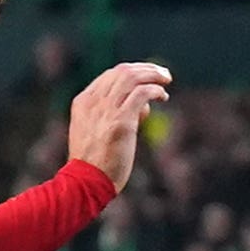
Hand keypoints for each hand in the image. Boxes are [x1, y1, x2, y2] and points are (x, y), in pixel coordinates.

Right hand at [67, 62, 176, 189]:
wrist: (85, 181)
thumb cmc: (95, 162)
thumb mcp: (96, 132)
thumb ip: (116, 115)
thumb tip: (143, 107)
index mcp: (83, 102)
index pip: (109, 76)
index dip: (132, 73)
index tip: (147, 78)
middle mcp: (93, 102)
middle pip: (122, 71)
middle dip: (145, 68)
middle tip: (163, 74)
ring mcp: (106, 110)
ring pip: (131, 77)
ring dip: (153, 74)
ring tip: (166, 79)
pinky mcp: (121, 122)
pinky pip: (141, 94)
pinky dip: (155, 90)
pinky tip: (163, 96)